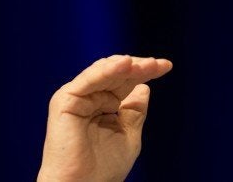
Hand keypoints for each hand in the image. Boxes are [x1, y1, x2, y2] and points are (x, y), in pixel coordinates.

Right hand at [37, 55, 172, 181]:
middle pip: (116, 73)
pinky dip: (107, 71)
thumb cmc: (103, 168)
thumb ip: (134, 111)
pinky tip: (125, 65)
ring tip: (146, 65)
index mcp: (103, 104)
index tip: (167, 66)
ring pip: (104, 72)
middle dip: (139, 66)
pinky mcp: (65, 101)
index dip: (146, 71)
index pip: (126, 81)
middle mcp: (89, 97)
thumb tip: (144, 87)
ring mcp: (76, 97)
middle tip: (158, 65)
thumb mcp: (129, 133)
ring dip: (126, 66)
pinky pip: (89, 80)